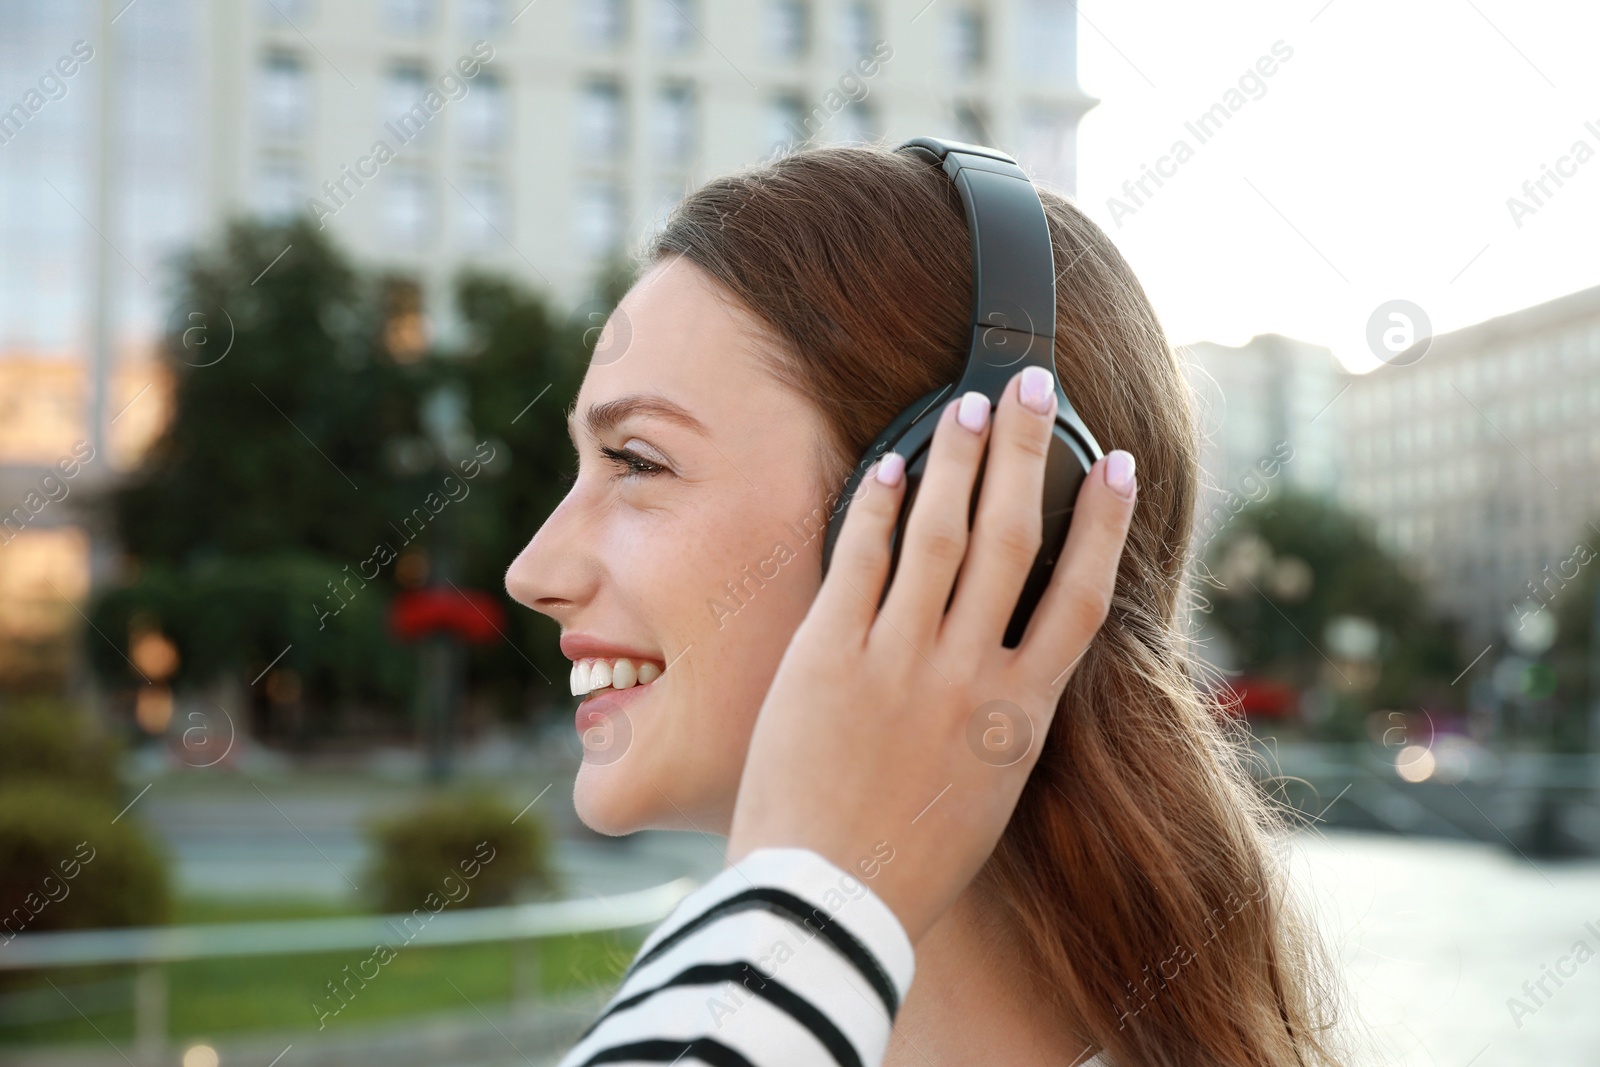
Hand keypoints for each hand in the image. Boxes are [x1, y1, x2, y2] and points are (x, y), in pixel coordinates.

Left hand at [726, 365, 1137, 943]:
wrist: (826, 906)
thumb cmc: (907, 866)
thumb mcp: (986, 797)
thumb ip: (1002, 726)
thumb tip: (1010, 668)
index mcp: (1020, 717)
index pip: (1081, 597)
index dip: (1105, 524)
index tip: (1116, 467)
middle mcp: (969, 677)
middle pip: (1014, 540)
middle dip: (1028, 453)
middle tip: (1035, 387)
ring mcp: (899, 662)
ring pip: (942, 535)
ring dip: (959, 458)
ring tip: (970, 403)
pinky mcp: (828, 657)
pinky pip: (861, 562)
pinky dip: (879, 507)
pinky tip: (891, 463)